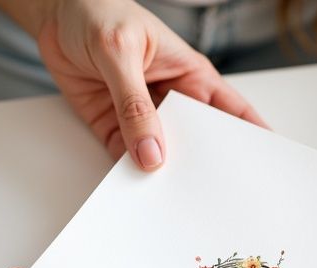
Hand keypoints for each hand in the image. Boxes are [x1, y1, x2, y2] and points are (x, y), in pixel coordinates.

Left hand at [0, 0, 265, 169]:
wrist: (53, 14)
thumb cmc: (98, 13)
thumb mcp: (120, 53)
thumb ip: (134, 104)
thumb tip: (150, 152)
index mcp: (190, 76)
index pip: (231, 111)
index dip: (250, 136)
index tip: (263, 164)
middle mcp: (171, 100)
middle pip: (198, 141)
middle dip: (204, 166)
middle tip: (211, 194)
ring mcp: (143, 117)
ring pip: (162, 155)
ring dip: (165, 175)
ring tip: (171, 199)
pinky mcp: (114, 128)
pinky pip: (126, 159)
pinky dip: (129, 176)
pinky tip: (135, 189)